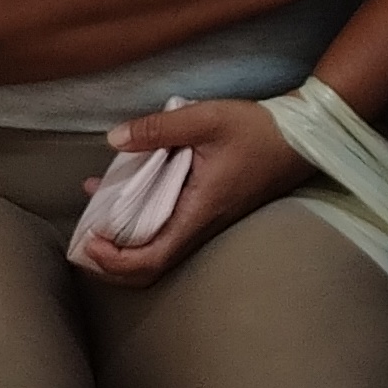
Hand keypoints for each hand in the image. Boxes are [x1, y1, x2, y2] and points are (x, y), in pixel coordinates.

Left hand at [74, 95, 312, 284]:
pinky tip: (128, 195)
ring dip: (124, 245)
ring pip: (160, 252)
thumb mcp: (206, 119)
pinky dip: (142, 226)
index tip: (89, 240)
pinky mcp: (213, 211)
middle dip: (112, 265)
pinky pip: (171, 232)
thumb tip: (114, 139)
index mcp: (200, 212)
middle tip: (83, 244)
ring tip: (96, 220)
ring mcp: (210, 222)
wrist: (304, 136)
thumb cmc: (260, 130)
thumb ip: (157, 128)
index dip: (114, 261)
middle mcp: (204, 226)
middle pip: (151, 269)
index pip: (151, 259)